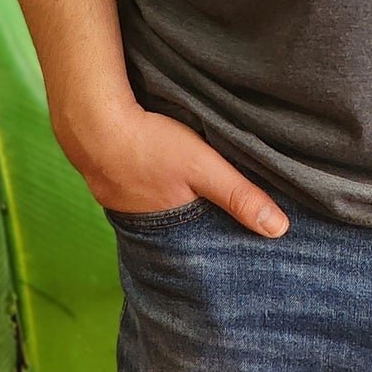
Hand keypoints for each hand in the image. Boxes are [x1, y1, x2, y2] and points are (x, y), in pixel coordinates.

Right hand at [58, 95, 290, 238]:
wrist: (92, 122)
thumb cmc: (150, 144)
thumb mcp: (203, 167)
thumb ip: (239, 195)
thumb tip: (279, 230)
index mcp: (168, 231)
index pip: (199, 249)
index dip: (216, 246)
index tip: (237, 249)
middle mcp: (141, 226)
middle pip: (177, 231)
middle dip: (196, 228)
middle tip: (217, 221)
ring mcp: (121, 204)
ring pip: (156, 211)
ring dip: (171, 205)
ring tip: (187, 197)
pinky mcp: (108, 182)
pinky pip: (136, 192)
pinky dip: (149, 187)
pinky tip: (155, 175)